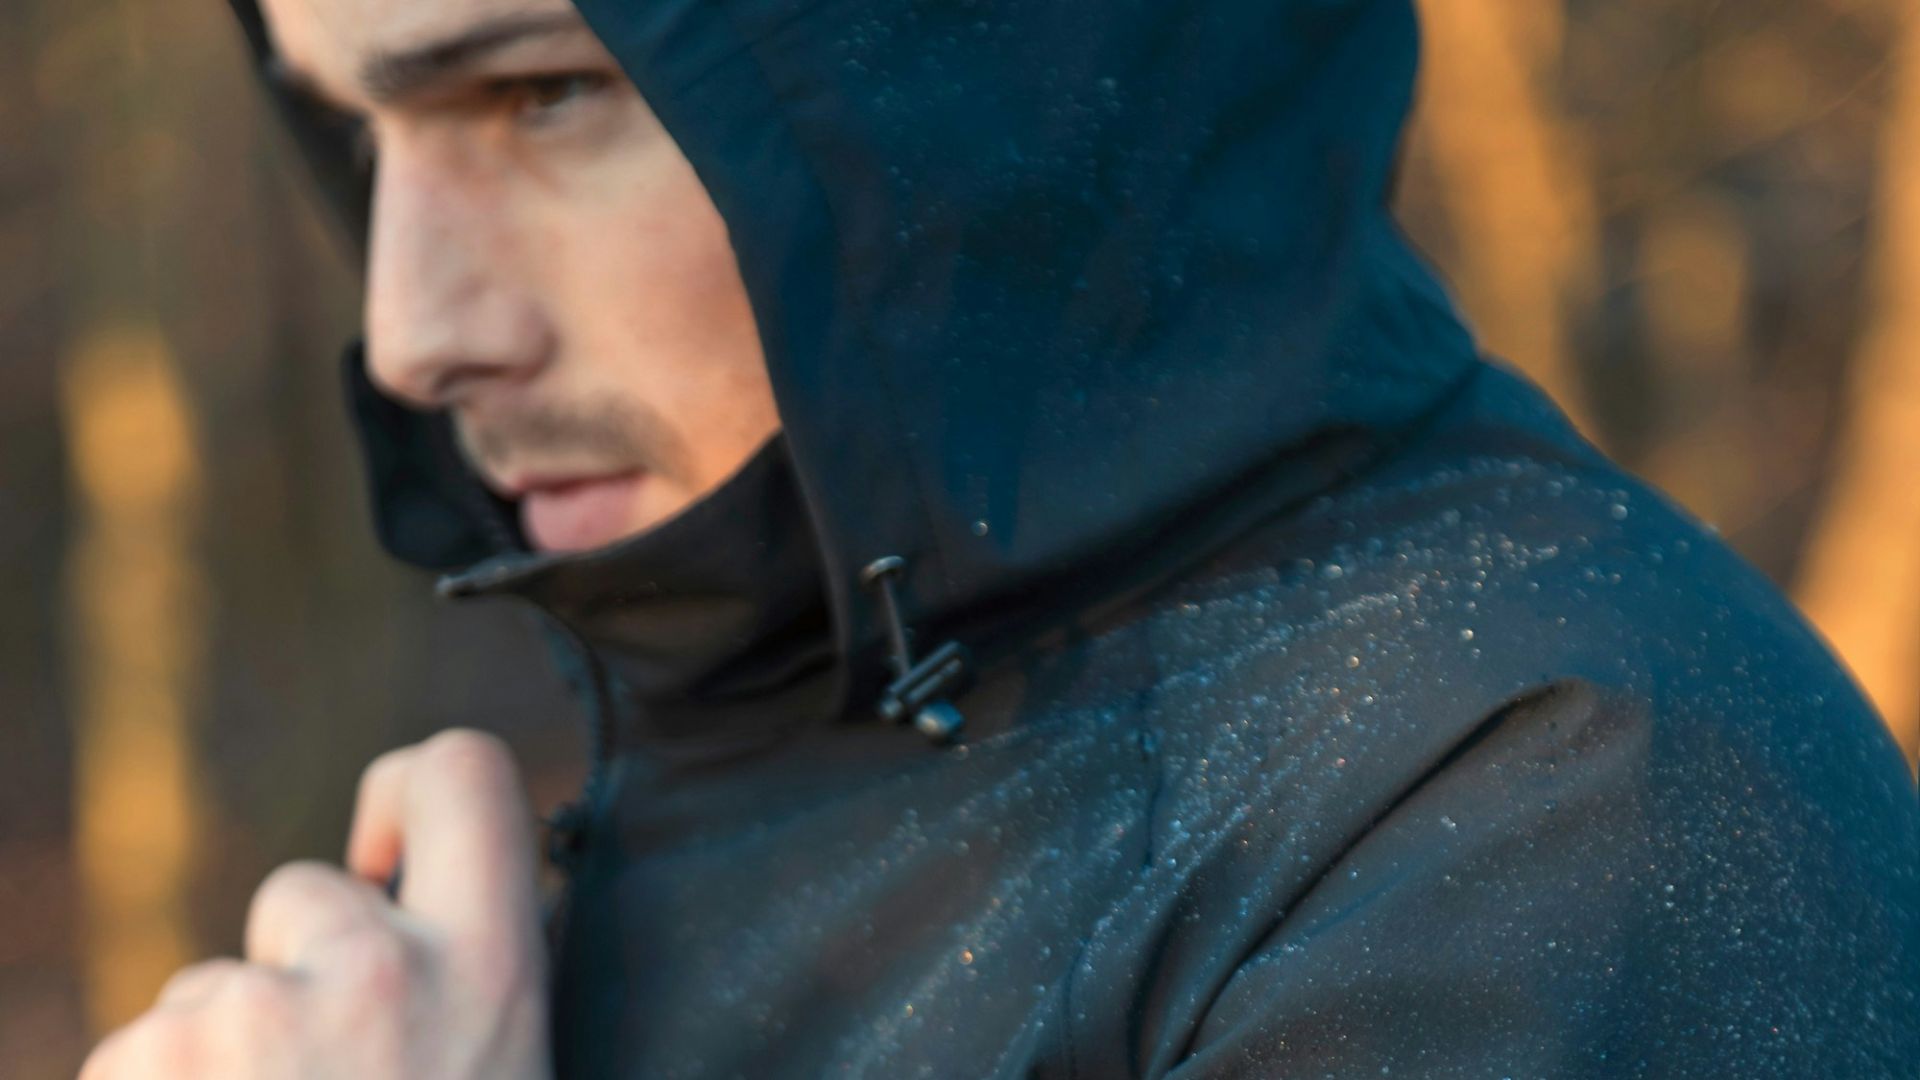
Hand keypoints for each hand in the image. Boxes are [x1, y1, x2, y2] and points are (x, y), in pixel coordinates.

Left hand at [79, 730, 551, 1079]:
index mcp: (491, 972)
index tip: (383, 867)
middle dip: (294, 971)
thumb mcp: (505, 1061)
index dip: (408, 797)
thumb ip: (468, 984)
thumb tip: (420, 927)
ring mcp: (251, 1013)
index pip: (466, 770)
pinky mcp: (144, 1059)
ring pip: (214, 987)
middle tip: (327, 1074)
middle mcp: (378, 971)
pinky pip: (136, 1053)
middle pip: (303, 893)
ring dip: (225, 1052)